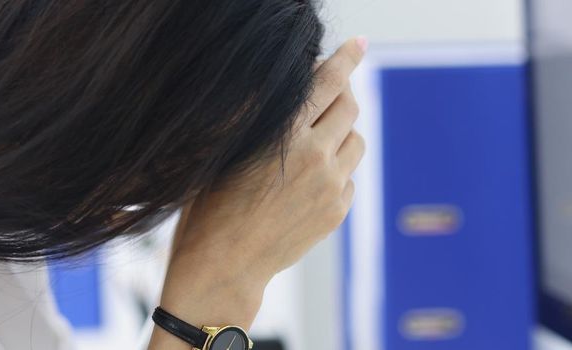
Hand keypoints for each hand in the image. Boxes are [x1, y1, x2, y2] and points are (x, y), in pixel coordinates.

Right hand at [150, 37, 367, 349]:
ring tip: (315, 138)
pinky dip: (336, 168)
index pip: (327, 82)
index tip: (358, 44)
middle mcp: (315, 156)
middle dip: (341, 92)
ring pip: (356, 140)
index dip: (345, 58)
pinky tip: (308, 178)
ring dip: (342, 131)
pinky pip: (349, 175)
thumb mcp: (232, 147)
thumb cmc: (213, 202)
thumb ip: (269, 114)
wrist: (224, 264)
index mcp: (285, 134)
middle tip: (328, 90)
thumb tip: (300, 85)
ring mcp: (331, 187)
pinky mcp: (338, 211)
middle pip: (349, 106)